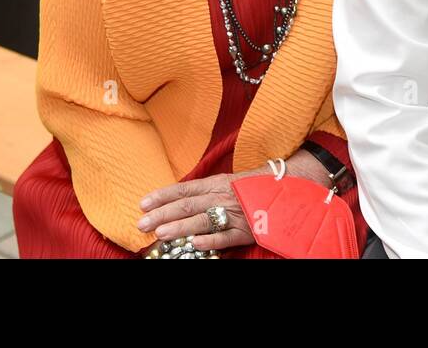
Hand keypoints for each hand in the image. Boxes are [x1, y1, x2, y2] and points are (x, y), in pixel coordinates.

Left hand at [137, 169, 258, 250]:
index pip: (183, 189)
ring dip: (180, 227)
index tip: (143, 204)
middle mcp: (222, 196)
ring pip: (203, 220)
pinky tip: (195, 244)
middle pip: (187, 205)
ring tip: (160, 233)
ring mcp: (234, 213)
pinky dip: (210, 240)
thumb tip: (173, 200)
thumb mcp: (225, 183)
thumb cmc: (249, 187)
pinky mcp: (246, 230)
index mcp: (215, 183)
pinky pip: (226, 236)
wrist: (285, 189)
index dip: (163, 196)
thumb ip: (202, 191)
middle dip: (163, 214)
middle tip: (142, 223)